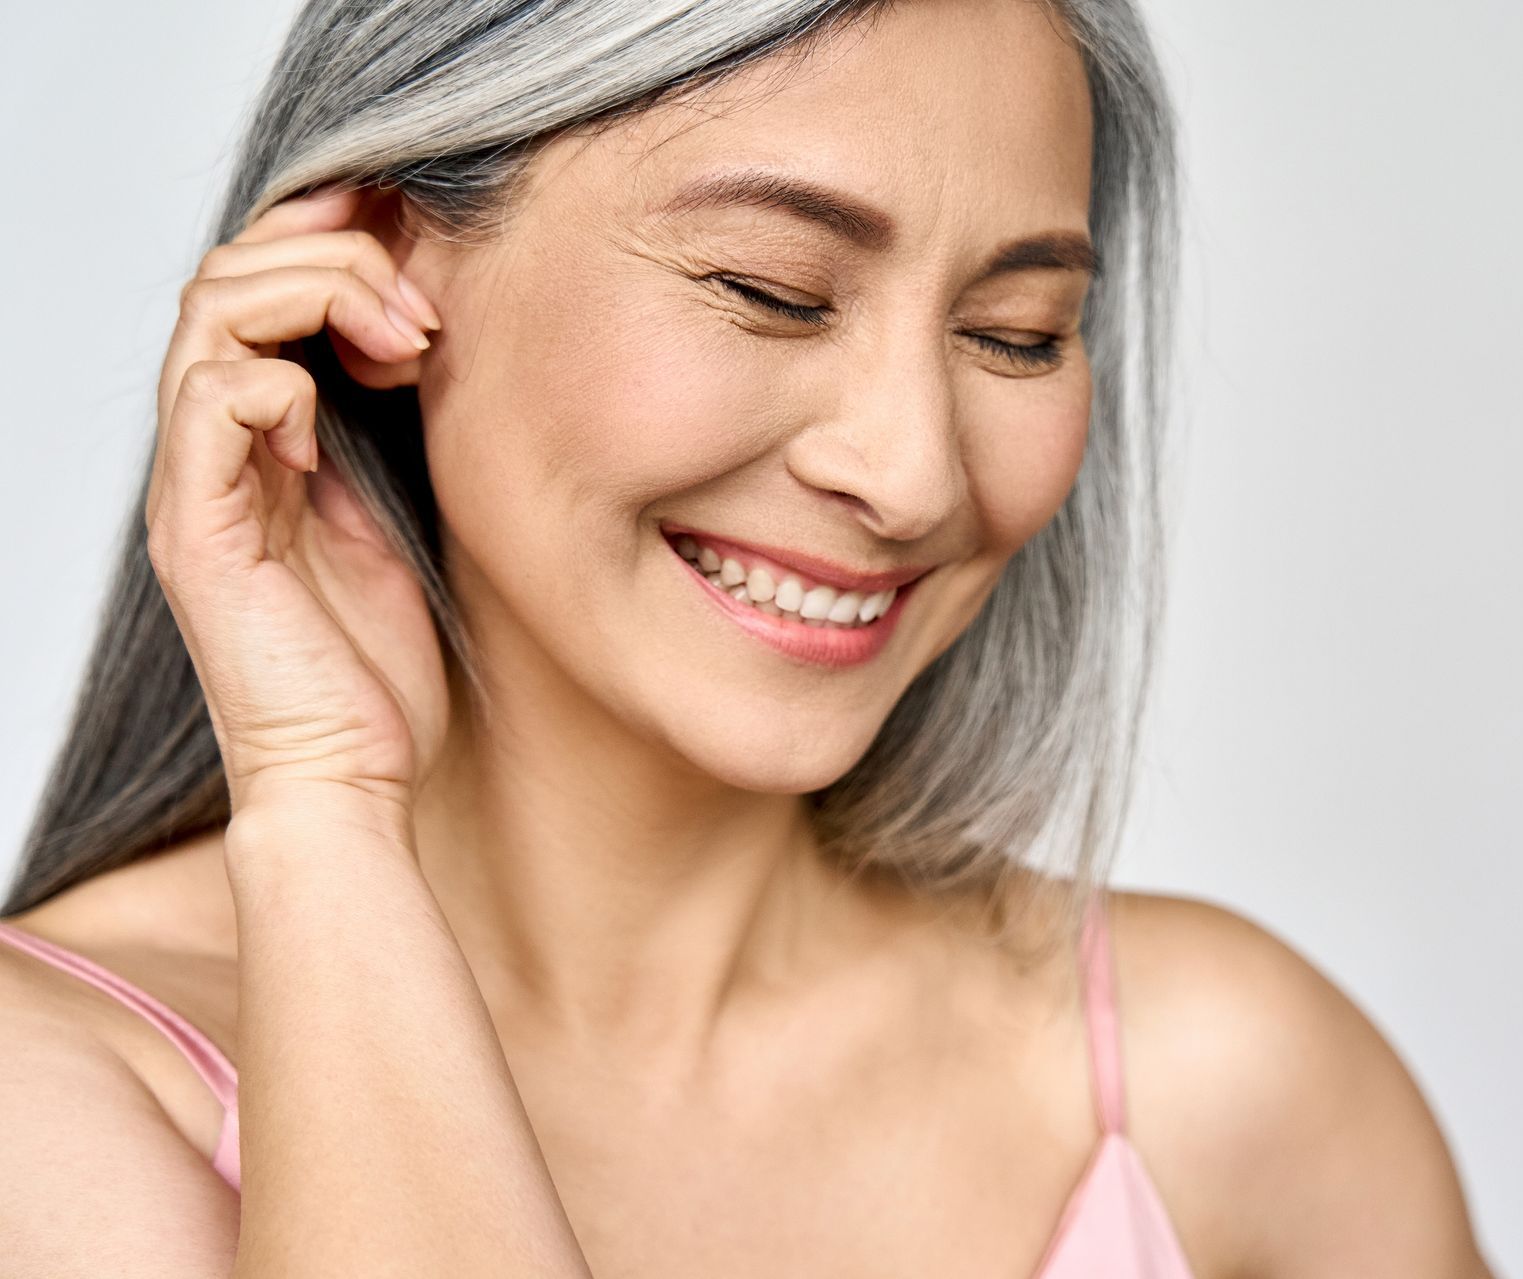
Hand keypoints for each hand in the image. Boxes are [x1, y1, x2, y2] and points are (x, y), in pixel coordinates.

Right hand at [144, 185, 449, 823]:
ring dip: (316, 300)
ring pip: (209, 315)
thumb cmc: (375, 671)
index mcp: (257, 444)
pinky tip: (334, 430)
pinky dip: (279, 385)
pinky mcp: (197, 530)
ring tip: (401, 345)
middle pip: (226, 277)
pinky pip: (212, 400)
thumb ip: (377, 433)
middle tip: (421, 312)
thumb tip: (413, 342)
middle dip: (333, 261)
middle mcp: (213, 452)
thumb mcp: (394, 521)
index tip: (415, 249)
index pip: (256, 288)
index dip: (326, 243)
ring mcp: (197, 487)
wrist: (350, 779)